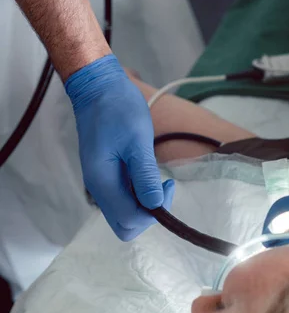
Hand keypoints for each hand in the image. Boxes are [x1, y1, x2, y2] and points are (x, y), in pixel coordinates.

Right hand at [65, 55, 173, 240]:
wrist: (97, 87)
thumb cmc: (118, 109)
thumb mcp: (137, 141)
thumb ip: (144, 177)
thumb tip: (154, 206)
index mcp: (103, 183)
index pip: (129, 220)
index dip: (152, 212)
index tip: (167, 185)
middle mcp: (98, 190)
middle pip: (124, 226)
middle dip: (147, 215)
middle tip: (162, 188)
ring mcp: (100, 185)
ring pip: (123, 215)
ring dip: (143, 206)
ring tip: (155, 179)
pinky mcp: (105, 177)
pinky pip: (122, 200)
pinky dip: (137, 196)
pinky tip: (145, 174)